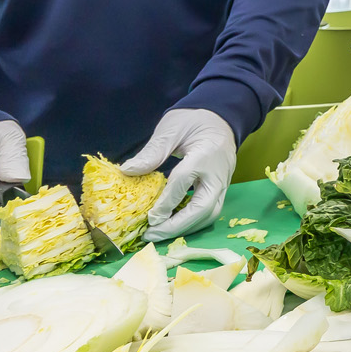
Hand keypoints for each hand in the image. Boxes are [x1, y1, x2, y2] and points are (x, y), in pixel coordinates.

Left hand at [123, 108, 236, 238]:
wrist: (221, 117)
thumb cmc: (195, 119)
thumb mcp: (172, 128)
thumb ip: (153, 151)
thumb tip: (127, 170)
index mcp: (206, 154)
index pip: (184, 182)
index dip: (166, 202)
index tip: (148, 218)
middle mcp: (218, 173)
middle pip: (203, 208)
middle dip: (177, 226)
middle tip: (152, 235)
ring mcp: (223, 183)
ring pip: (209, 214)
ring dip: (185, 228)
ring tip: (159, 233)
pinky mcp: (221, 189)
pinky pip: (209, 211)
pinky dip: (190, 221)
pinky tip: (172, 223)